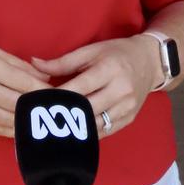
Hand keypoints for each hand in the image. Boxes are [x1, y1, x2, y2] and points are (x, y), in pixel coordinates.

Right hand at [0, 35, 49, 137]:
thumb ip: (16, 64)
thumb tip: (43, 78)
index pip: (24, 83)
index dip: (45, 91)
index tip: (61, 96)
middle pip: (18, 104)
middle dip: (40, 109)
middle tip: (58, 112)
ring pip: (8, 120)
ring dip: (28, 123)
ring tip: (45, 122)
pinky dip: (11, 129)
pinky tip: (23, 127)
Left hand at [31, 36, 159, 137]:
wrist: (149, 62)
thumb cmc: (116, 53)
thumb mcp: (91, 51)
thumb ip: (63, 61)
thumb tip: (34, 63)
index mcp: (110, 69)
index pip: (80, 88)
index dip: (59, 97)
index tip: (40, 102)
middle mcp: (121, 90)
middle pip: (87, 109)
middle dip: (64, 115)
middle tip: (42, 119)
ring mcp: (127, 107)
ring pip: (95, 125)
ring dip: (75, 128)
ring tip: (54, 128)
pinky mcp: (129, 119)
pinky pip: (105, 132)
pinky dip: (88, 133)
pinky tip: (73, 133)